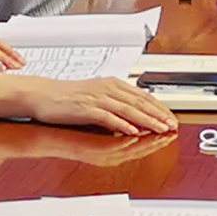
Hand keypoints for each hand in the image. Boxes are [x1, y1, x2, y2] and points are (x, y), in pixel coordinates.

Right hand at [4, 74, 180, 136]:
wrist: (43, 95)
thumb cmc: (68, 97)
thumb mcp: (98, 95)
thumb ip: (116, 101)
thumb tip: (136, 112)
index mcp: (113, 84)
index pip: (143, 96)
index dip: (159, 108)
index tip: (171, 118)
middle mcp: (107, 89)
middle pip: (140, 102)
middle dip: (159, 115)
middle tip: (173, 125)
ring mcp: (97, 98)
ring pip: (128, 109)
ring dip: (147, 120)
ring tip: (160, 129)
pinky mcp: (86, 108)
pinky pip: (108, 117)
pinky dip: (122, 124)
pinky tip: (133, 131)